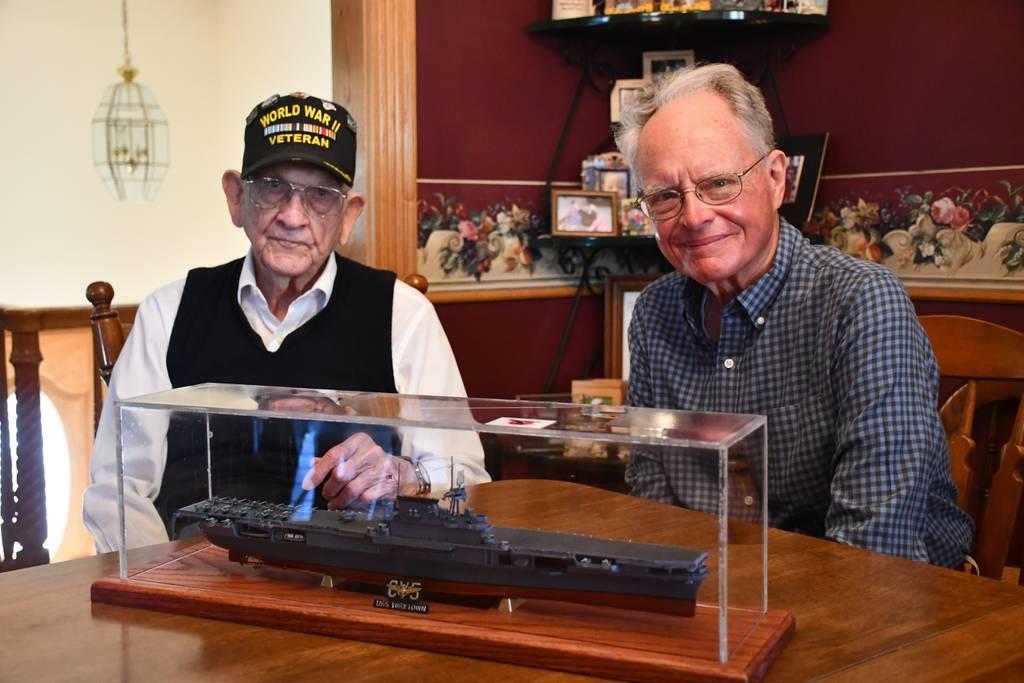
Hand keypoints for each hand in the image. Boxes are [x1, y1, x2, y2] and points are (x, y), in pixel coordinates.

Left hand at [301, 431, 417, 509]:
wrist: (401, 472)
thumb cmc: (373, 462)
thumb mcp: (355, 453)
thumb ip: (334, 458)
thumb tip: (313, 463)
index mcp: (359, 442)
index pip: (335, 455)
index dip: (319, 471)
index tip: (309, 483)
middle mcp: (371, 452)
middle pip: (341, 474)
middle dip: (330, 489)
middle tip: (327, 495)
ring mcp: (381, 469)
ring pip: (352, 489)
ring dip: (340, 500)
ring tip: (335, 504)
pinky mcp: (387, 484)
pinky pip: (364, 498)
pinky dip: (354, 504)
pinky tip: (351, 505)